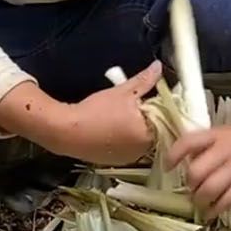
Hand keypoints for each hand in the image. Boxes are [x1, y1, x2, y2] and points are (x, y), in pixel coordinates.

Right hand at [47, 61, 162, 164]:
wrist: (66, 132)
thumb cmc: (96, 112)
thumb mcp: (122, 92)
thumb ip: (144, 80)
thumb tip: (158, 67)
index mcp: (149, 135)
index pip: (165, 121)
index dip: (156, 108)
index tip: (146, 99)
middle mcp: (141, 152)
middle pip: (152, 132)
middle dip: (145, 118)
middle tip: (130, 105)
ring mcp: (127, 159)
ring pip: (138, 141)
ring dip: (133, 129)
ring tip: (117, 115)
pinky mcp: (113, 162)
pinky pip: (125, 148)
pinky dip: (121, 139)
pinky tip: (109, 128)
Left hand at [167, 120, 230, 218]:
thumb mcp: (225, 134)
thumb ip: (207, 147)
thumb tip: (185, 162)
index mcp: (216, 135)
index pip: (188, 142)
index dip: (173, 155)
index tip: (167, 167)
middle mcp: (224, 150)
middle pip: (196, 172)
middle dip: (190, 185)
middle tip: (192, 190)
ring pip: (210, 189)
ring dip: (201, 200)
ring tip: (201, 203)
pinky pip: (227, 200)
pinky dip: (216, 209)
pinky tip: (212, 212)